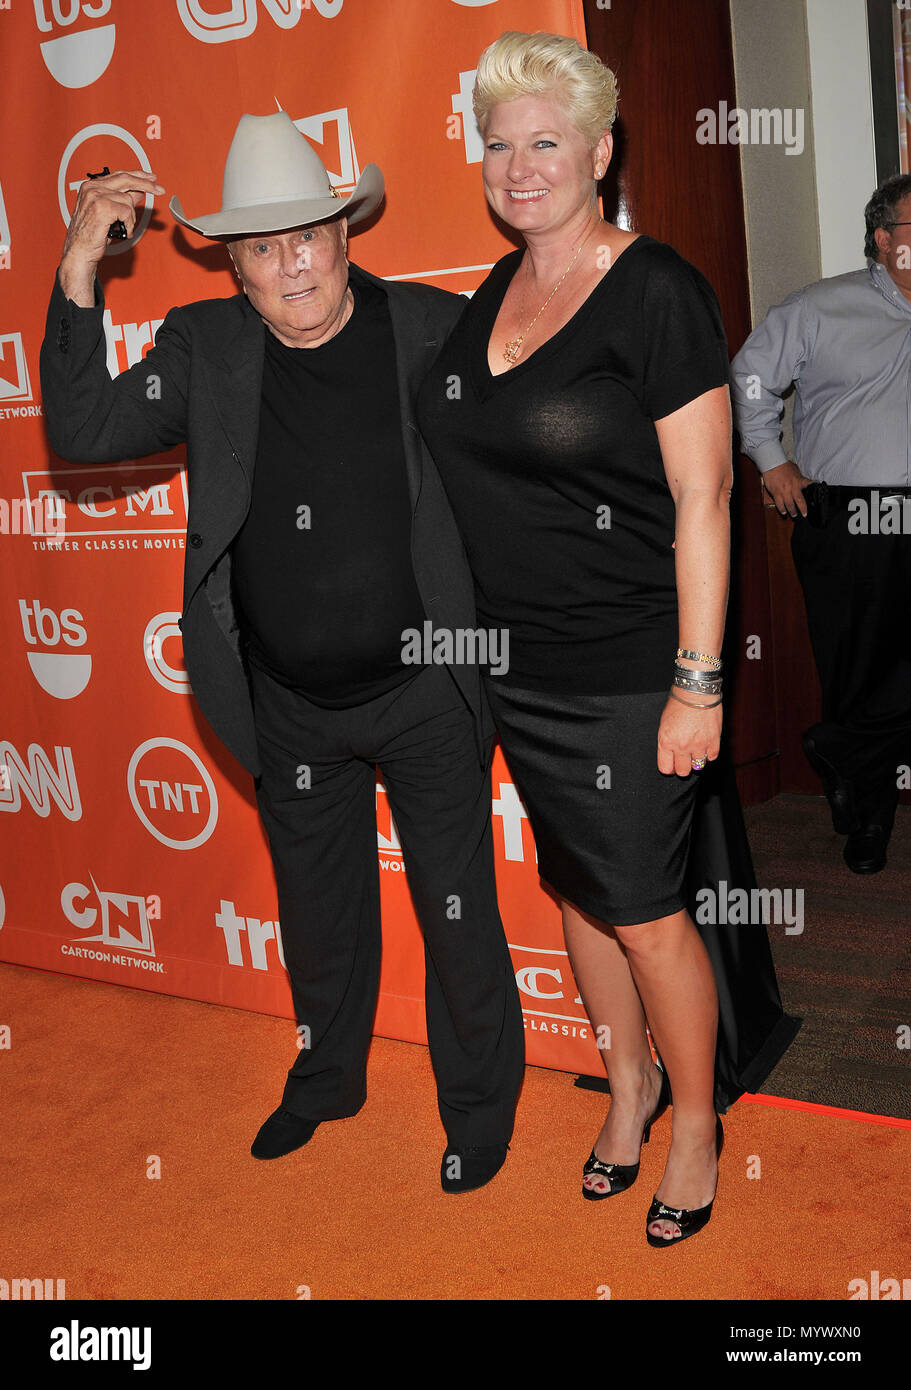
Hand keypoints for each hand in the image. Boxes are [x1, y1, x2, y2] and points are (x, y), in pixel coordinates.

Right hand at [59, 169, 164, 304]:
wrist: (80, 251)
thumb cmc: (91, 235)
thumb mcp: (109, 213)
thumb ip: (123, 200)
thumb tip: (140, 191)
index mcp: (91, 186)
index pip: (119, 174)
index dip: (137, 176)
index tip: (151, 178)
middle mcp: (92, 187)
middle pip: (126, 179)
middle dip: (146, 184)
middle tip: (159, 190)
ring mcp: (95, 195)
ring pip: (128, 200)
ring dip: (130, 217)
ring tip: (123, 227)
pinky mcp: (102, 207)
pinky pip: (127, 211)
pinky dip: (128, 224)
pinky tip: (122, 230)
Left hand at [657, 692, 721, 776]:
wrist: (696, 692)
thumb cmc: (679, 703)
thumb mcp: (664, 723)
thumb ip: (667, 741)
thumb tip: (670, 754)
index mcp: (666, 741)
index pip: (666, 768)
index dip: (669, 767)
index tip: (672, 764)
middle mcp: (682, 746)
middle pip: (682, 771)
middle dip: (682, 767)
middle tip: (684, 759)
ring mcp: (699, 745)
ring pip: (698, 766)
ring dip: (696, 759)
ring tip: (696, 749)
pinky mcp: (713, 741)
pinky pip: (712, 757)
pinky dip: (709, 753)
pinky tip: (705, 745)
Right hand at [760, 459, 811, 517]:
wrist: (772, 464)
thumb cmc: (783, 466)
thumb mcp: (795, 470)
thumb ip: (799, 477)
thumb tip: (804, 481)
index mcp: (799, 481)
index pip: (809, 486)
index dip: (814, 491)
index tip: (817, 496)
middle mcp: (793, 487)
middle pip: (799, 501)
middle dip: (803, 509)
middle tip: (804, 514)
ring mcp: (784, 491)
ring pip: (789, 505)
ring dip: (792, 511)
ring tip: (794, 515)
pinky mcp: (776, 493)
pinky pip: (779, 504)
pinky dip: (782, 509)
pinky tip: (783, 512)